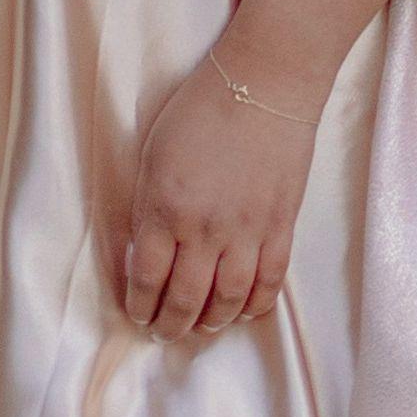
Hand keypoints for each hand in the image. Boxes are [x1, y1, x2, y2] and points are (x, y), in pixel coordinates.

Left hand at [109, 43, 321, 338]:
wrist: (264, 83)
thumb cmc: (200, 108)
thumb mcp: (153, 154)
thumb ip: (148, 205)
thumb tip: (145, 248)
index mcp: (164, 208)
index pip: (146, 277)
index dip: (139, 304)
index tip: (136, 314)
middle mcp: (204, 229)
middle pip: (185, 299)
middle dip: (171, 324)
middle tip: (164, 333)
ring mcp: (247, 232)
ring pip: (228, 300)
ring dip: (211, 322)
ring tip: (201, 327)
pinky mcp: (280, 227)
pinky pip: (269, 283)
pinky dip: (255, 305)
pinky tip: (243, 311)